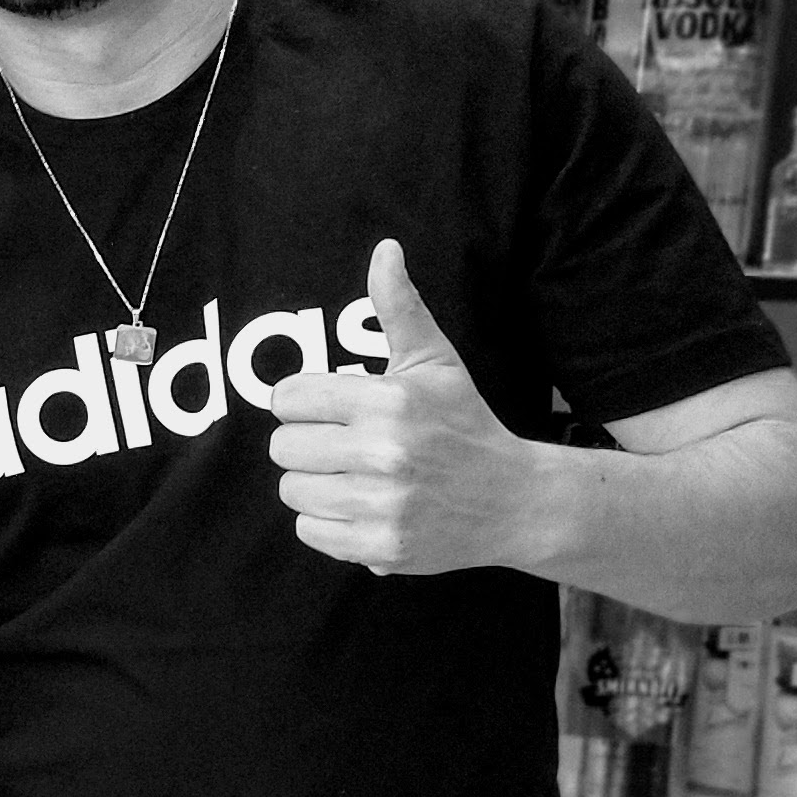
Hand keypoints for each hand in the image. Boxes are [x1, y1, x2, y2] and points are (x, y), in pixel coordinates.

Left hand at [263, 240, 544, 576]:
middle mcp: (383, 453)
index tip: (329, 408)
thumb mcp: (435, 361)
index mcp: (388, 401)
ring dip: (314, 482)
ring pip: (292, 489)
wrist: (514, 500)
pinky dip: (327, 521)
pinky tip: (361, 505)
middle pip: (282, 446)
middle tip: (342, 444)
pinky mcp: (380, 547)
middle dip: (306, 442)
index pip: (288, 398)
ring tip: (352, 475)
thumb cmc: (464, 423)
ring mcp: (382, 505)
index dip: (304, 401)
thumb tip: (386, 249)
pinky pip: (309, 530)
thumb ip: (400, 307)